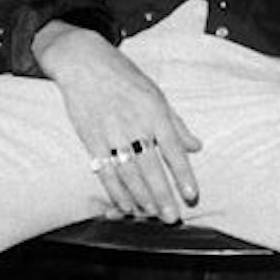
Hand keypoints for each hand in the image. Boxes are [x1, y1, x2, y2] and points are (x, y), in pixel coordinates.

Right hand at [32, 22, 201, 221]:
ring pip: (128, 173)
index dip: (183, 174)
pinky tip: (125, 205)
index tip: (191, 195)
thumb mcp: (155, 94)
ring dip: (141, 197)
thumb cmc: (123, 77)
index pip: (173, 149)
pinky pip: (104, 171)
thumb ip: (175, 123)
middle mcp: (134, 124)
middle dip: (162, 195)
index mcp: (154, 111)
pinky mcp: (90, 139)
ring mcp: (111, 133)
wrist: (83, 62)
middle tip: (171, 217)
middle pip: (151, 168)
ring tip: (151, 214)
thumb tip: (196, 146)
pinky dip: (115, 191)